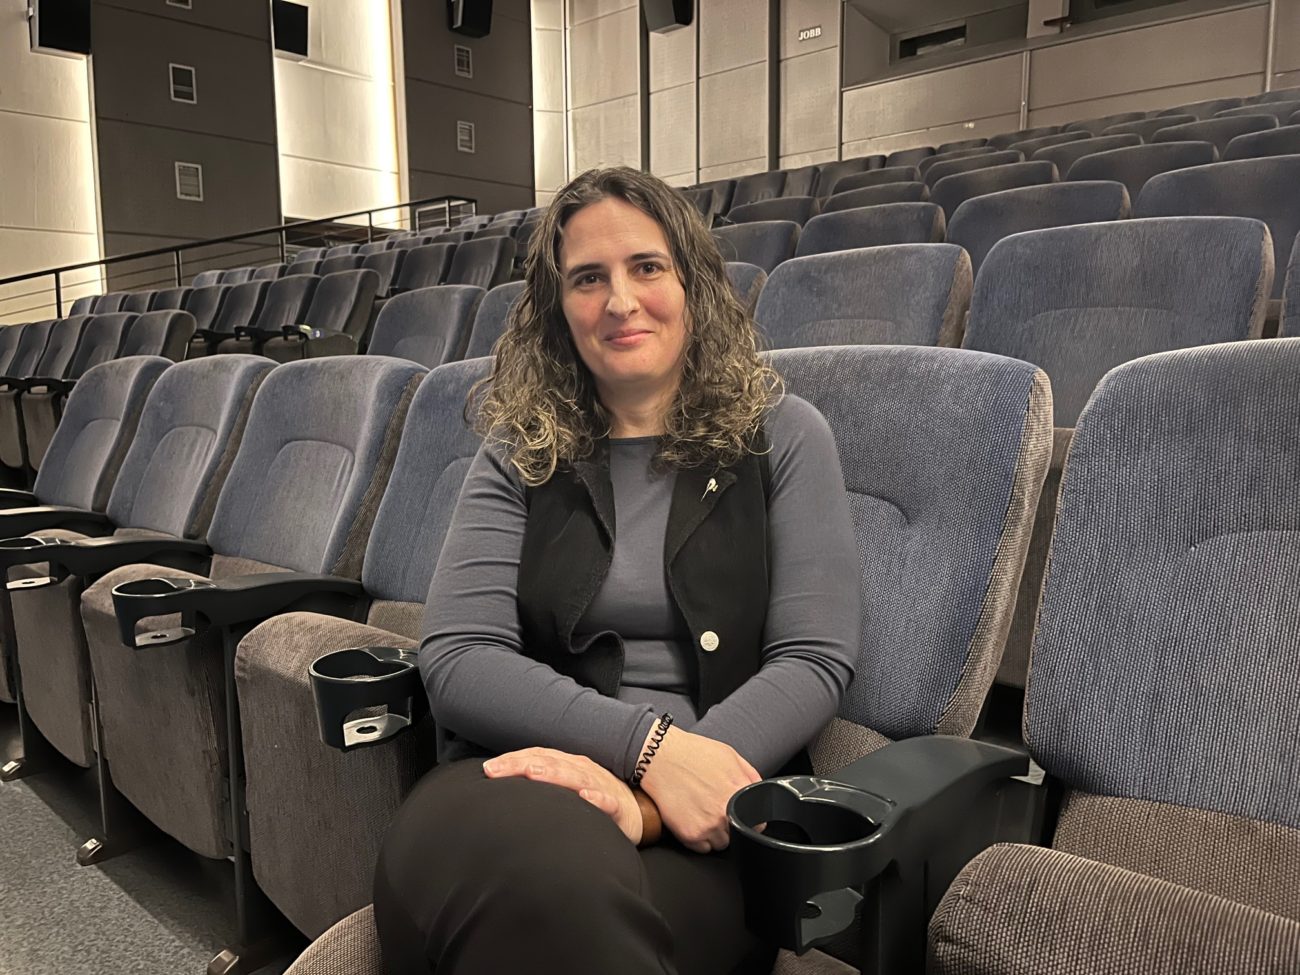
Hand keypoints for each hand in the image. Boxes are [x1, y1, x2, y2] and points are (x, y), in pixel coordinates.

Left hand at [483, 747, 642, 844]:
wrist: (637, 812)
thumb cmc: (594, 798)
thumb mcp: (566, 787)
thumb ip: (542, 786)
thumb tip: (505, 787)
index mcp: (567, 765)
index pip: (536, 757)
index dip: (512, 761)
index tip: (487, 769)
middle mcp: (581, 770)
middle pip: (549, 763)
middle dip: (521, 765)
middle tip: (496, 770)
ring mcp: (599, 786)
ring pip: (575, 777)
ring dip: (554, 774)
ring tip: (533, 774)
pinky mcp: (617, 806)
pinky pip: (608, 801)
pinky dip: (597, 798)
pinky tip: (587, 797)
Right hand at [637, 727, 759, 852]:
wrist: (659, 756)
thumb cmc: (692, 752)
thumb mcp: (730, 755)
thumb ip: (750, 776)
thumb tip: (759, 793)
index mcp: (739, 791)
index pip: (758, 821)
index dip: (749, 819)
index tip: (740, 815)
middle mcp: (726, 811)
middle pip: (739, 834)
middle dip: (730, 824)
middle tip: (715, 809)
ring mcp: (709, 825)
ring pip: (721, 843)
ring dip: (715, 834)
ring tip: (701, 813)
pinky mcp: (690, 835)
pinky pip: (702, 848)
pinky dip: (698, 839)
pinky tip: (691, 819)